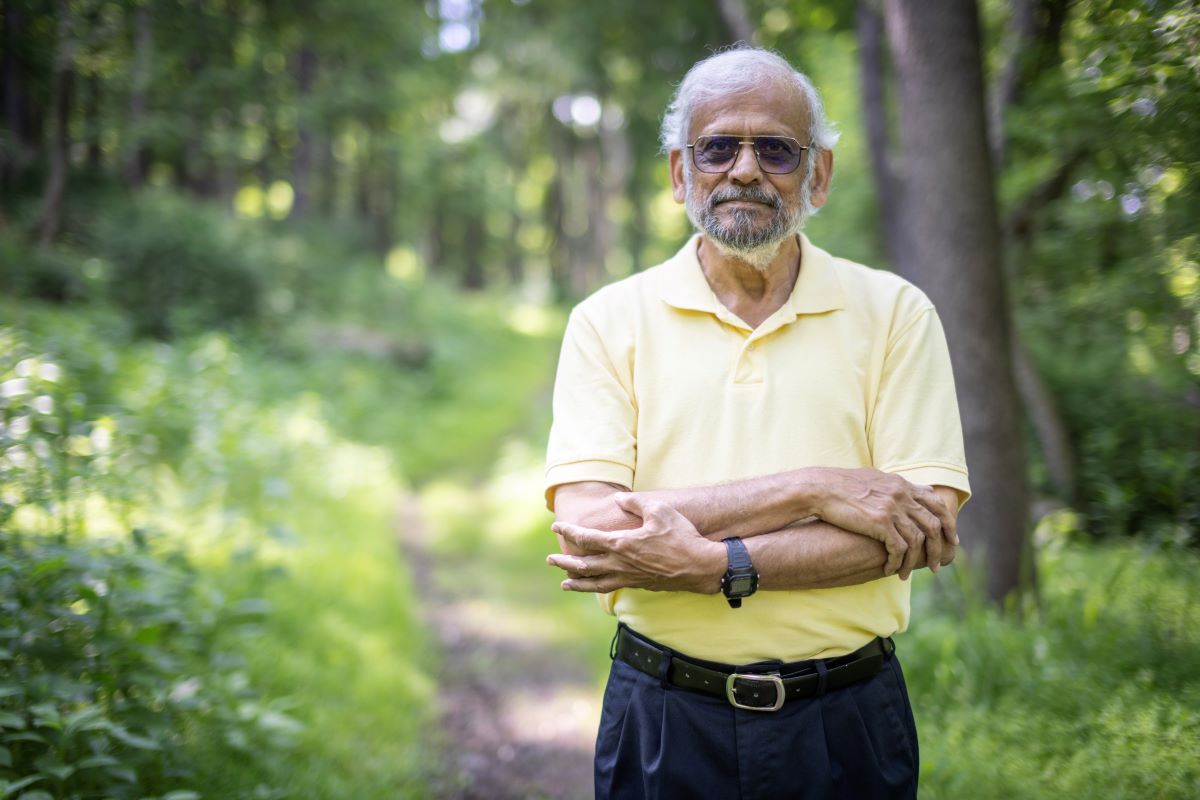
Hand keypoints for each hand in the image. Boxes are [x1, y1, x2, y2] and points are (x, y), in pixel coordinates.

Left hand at [547, 492, 724, 593]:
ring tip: (564, 584)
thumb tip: (618, 498)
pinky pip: (611, 588)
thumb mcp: (659, 510)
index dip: (569, 532)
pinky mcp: (639, 585)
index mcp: (622, 544)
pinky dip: (597, 589)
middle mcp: (621, 564)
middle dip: (564, 562)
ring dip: (577, 583)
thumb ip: (635, 502)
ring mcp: (629, 577)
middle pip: (584, 565)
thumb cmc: (681, 536)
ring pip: (595, 583)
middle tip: (550, 560)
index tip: (556, 526)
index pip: (587, 538)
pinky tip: (595, 588)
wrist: (700, 566)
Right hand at [806, 468, 956, 579]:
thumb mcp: (872, 478)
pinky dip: (898, 562)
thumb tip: (906, 487)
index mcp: (901, 484)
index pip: (936, 503)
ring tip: (908, 574)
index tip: (951, 538)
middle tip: (937, 565)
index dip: (947, 522)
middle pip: (933, 524)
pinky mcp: (880, 522)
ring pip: (918, 540)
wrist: (820, 488)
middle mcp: (901, 495)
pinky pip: (899, 548)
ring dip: (917, 561)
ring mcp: (892, 508)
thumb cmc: (840, 485)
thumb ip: (893, 485)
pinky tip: (891, 570)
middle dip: (938, 548)